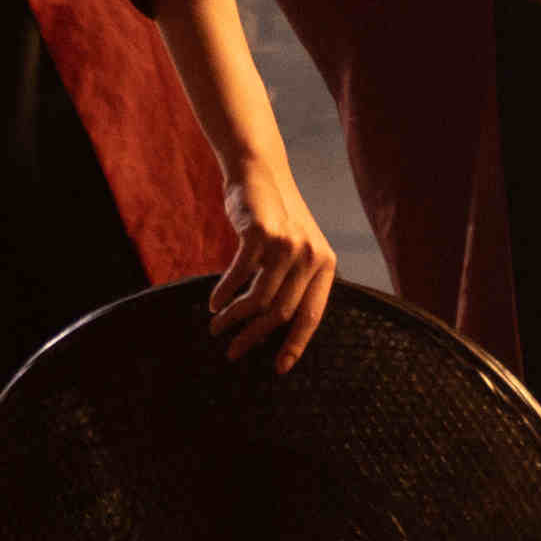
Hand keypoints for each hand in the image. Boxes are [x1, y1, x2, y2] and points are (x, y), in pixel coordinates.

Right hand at [207, 160, 340, 374]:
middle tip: (233, 353)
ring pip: (258, 299)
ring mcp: (289, 244)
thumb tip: (272, 329)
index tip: (279, 368)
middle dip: (254, 337)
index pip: (312, 315)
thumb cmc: (275, 218)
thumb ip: (293, 282)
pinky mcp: (263, 234)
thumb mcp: (296, 249)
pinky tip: (214, 304)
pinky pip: (239, 276)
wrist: (260, 173)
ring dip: (234, 318)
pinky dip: (224, 293)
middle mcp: (312, 256)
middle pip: (280, 313)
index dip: (294, 344)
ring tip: (217, 327)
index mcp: (326, 265)